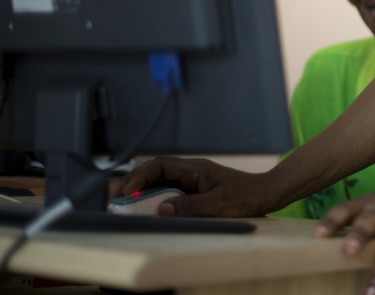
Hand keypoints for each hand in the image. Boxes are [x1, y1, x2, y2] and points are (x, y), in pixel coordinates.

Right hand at [110, 156, 272, 216]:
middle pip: (154, 171)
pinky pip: (167, 189)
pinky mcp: (193, 189)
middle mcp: (190, 170)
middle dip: (131, 181)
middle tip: (109, 195)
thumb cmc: (245, 196)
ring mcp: (190, 179)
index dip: (140, 176)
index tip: (125, 191)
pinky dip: (151, 195)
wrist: (265, 193)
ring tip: (118, 199)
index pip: (160, 166)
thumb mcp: (218, 204)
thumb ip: (189, 206)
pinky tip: (140, 204)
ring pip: (158, 180)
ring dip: (139, 188)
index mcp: (194, 168)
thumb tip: (160, 209)